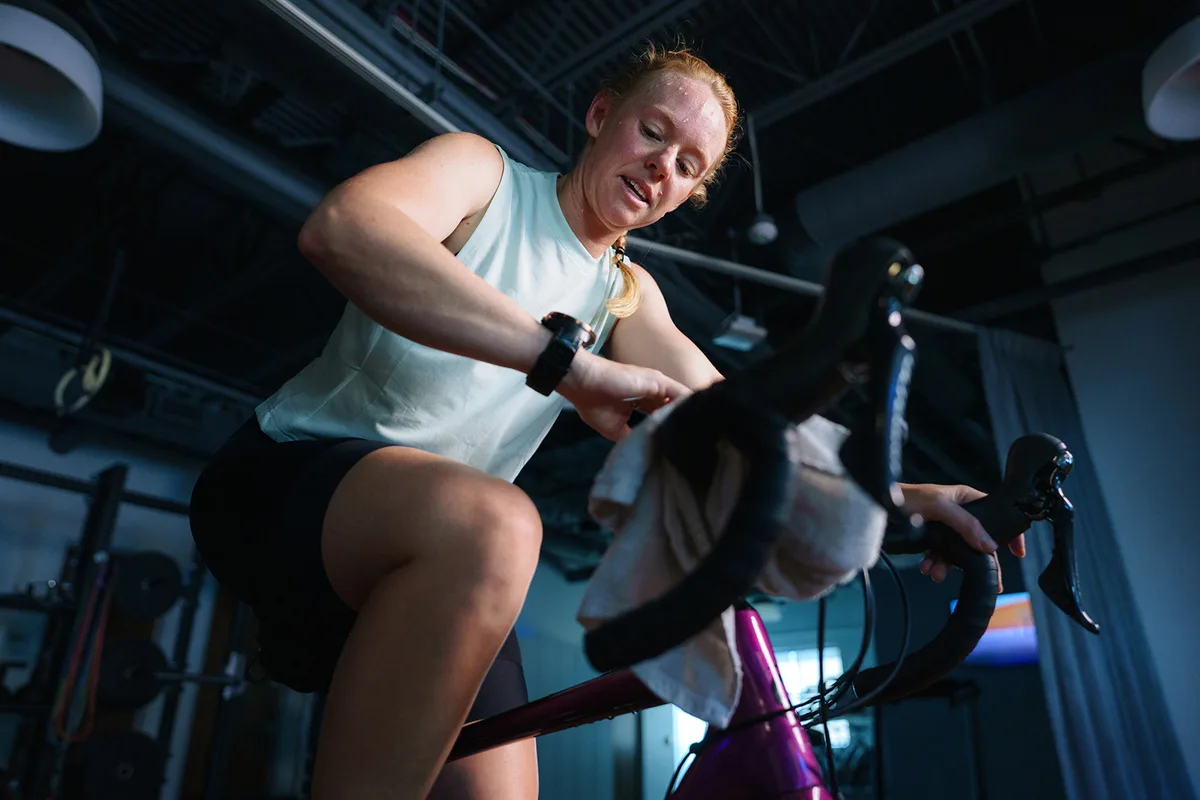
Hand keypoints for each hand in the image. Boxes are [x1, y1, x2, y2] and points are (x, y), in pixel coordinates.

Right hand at [557, 350, 691, 441]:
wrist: (582, 381)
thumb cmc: (593, 401)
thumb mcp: (614, 428)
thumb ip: (631, 436)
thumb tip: (642, 451)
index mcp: (644, 400)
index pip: (665, 414)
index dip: (673, 426)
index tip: (683, 445)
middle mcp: (654, 391)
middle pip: (677, 407)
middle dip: (685, 422)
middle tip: (698, 444)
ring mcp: (658, 385)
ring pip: (682, 401)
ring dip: (690, 416)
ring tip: (701, 436)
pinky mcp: (658, 382)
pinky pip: (681, 395)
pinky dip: (688, 407)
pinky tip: (696, 423)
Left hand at [898, 483, 1025, 591]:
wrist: (877, 508)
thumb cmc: (904, 497)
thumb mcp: (939, 506)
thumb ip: (965, 524)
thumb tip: (988, 545)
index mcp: (965, 498)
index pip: (995, 515)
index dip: (1009, 533)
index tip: (1018, 551)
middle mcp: (958, 512)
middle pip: (977, 540)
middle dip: (973, 559)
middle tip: (982, 579)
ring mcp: (944, 526)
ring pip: (957, 551)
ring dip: (948, 564)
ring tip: (937, 572)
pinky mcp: (931, 537)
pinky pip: (940, 555)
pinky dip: (936, 563)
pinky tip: (928, 568)